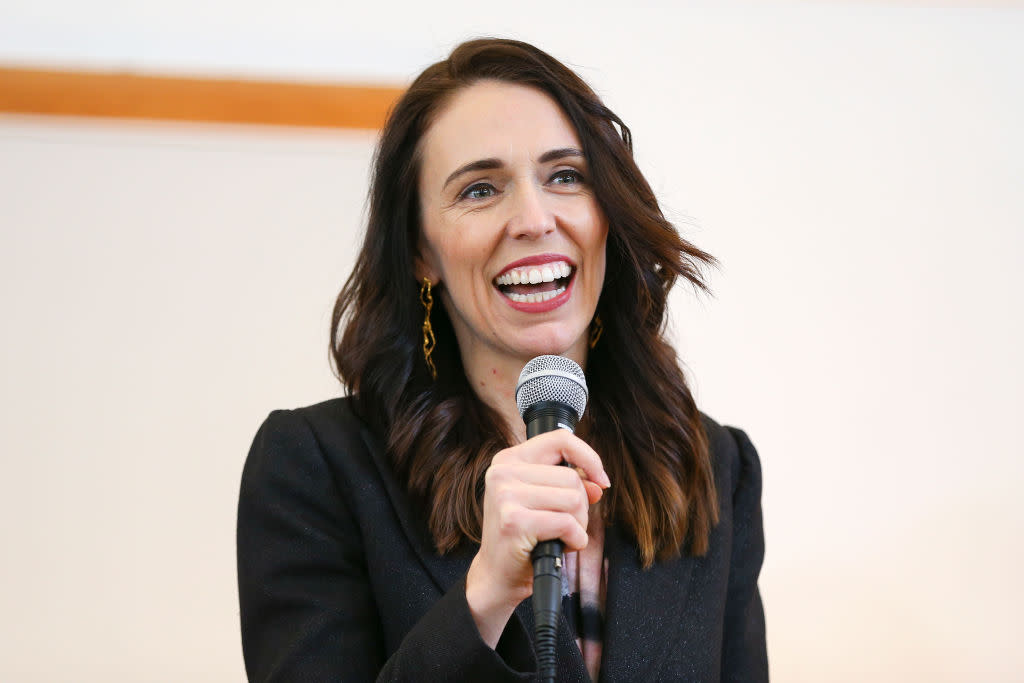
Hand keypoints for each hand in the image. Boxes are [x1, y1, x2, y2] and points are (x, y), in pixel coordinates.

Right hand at [465, 429, 609, 646]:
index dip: (589, 458)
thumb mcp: (544, 503)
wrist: (496, 576)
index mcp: (509, 460)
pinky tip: (559, 547)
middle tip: (565, 526)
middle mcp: (502, 472)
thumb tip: (598, 482)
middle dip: (581, 507)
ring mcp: (506, 495)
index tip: (601, 481)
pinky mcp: (514, 521)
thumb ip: (569, 486)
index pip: (560, 440)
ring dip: (578, 525)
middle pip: (572, 477)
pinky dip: (574, 540)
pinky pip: (567, 524)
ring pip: (574, 499)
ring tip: (560, 536)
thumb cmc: (521, 538)